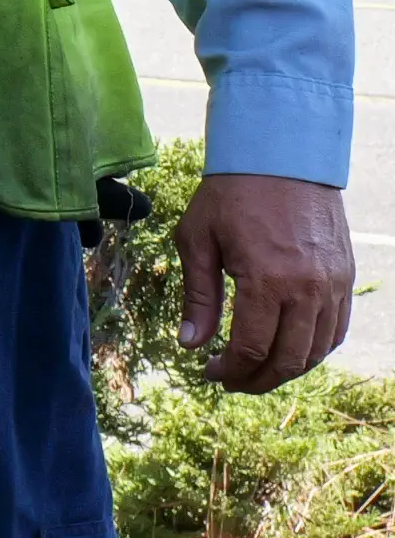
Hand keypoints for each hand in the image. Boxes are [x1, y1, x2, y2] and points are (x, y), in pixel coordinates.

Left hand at [180, 172, 356, 391]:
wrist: (282, 156)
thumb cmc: (231, 194)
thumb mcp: (197, 240)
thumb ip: (198, 297)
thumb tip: (191, 344)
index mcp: (266, 280)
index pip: (252, 348)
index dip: (231, 370)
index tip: (211, 373)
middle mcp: (307, 289)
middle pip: (288, 359)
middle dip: (258, 379)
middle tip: (232, 381)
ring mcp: (333, 284)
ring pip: (317, 350)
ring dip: (287, 369)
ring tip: (257, 370)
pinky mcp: (345, 277)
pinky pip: (337, 329)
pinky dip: (316, 349)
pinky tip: (290, 350)